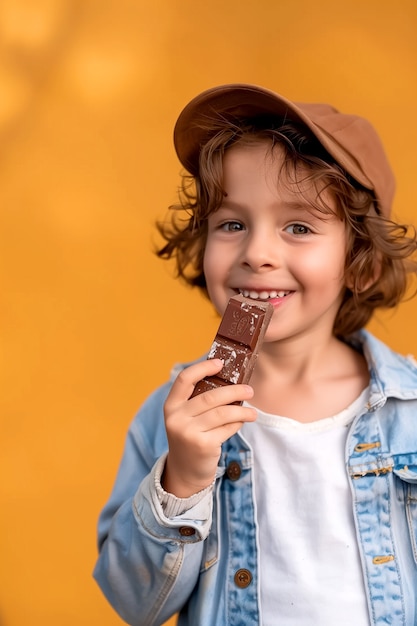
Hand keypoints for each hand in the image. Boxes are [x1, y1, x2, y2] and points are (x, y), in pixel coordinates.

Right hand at [162, 359, 255, 497]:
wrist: (184, 472)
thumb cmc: (190, 438)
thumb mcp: (185, 418)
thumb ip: (198, 401)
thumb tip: (229, 380)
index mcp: (171, 406)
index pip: (184, 379)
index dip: (202, 367)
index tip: (220, 363)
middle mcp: (176, 418)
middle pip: (210, 397)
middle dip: (234, 391)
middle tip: (250, 389)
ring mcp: (188, 433)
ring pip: (222, 413)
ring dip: (242, 410)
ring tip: (253, 412)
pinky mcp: (203, 445)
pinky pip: (227, 428)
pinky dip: (237, 424)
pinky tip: (242, 422)